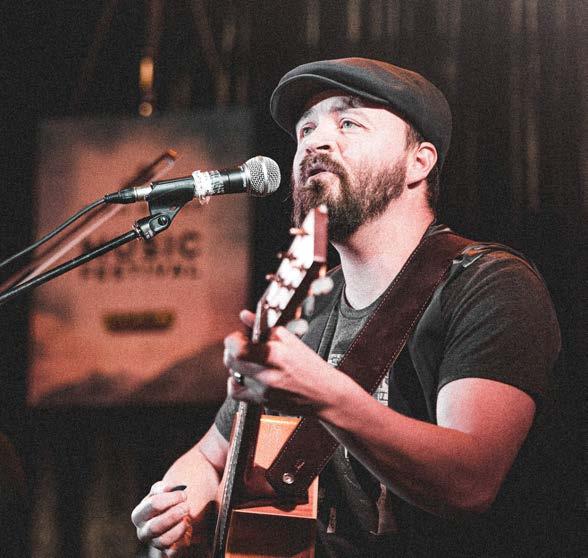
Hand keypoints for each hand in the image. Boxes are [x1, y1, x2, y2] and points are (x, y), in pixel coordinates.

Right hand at [131, 482, 200, 556]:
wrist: (175, 516)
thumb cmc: (166, 502)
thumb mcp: (162, 491)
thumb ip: (164, 488)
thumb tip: (171, 488)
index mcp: (139, 515)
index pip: (154, 505)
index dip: (172, 498)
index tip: (184, 494)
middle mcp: (143, 531)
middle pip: (155, 526)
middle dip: (174, 515)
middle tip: (186, 506)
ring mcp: (154, 543)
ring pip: (164, 540)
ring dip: (179, 527)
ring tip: (187, 518)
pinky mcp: (166, 552)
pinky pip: (174, 551)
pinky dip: (183, 539)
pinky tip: (187, 529)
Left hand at [223, 310, 337, 414]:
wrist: (324, 393)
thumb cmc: (310, 366)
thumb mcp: (291, 340)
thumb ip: (264, 327)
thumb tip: (245, 315)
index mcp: (276, 355)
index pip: (238, 350)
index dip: (233, 341)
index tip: (238, 337)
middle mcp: (267, 374)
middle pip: (232, 361)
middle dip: (232, 350)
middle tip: (242, 346)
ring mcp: (263, 390)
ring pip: (233, 375)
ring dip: (236, 365)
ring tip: (248, 361)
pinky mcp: (261, 401)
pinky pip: (236, 393)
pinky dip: (235, 383)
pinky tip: (245, 376)